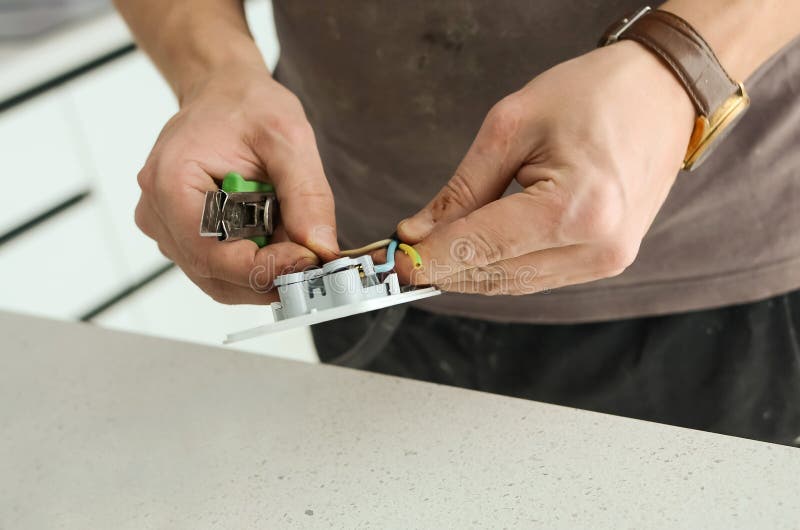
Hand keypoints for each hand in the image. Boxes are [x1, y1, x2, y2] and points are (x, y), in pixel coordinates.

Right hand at [135, 64, 338, 303]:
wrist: (223, 93)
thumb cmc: (246, 105)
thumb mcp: (289, 138)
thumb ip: (307, 195)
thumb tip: (320, 248)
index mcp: (170, 182)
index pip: (212, 255)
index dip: (264, 268)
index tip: (308, 259)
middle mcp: (158, 214)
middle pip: (216, 276)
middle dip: (270, 272)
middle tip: (311, 253)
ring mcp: (168, 230)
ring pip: (221, 279)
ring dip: (265, 269)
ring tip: (292, 234)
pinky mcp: (184, 237)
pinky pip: (222, 269)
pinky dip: (256, 261)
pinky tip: (274, 233)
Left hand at [397, 41, 694, 294]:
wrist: (663, 92)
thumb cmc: (594, 95)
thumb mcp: (512, 127)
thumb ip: (461, 190)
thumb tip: (418, 234)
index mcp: (577, 208)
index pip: (481, 248)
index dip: (429, 258)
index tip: (393, 264)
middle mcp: (598, 247)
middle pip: (495, 275)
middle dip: (443, 269)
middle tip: (403, 257)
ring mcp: (608, 260)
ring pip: (513, 284)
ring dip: (469, 272)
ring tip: (433, 250)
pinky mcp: (607, 262)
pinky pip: (537, 276)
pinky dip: (501, 266)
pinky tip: (475, 249)